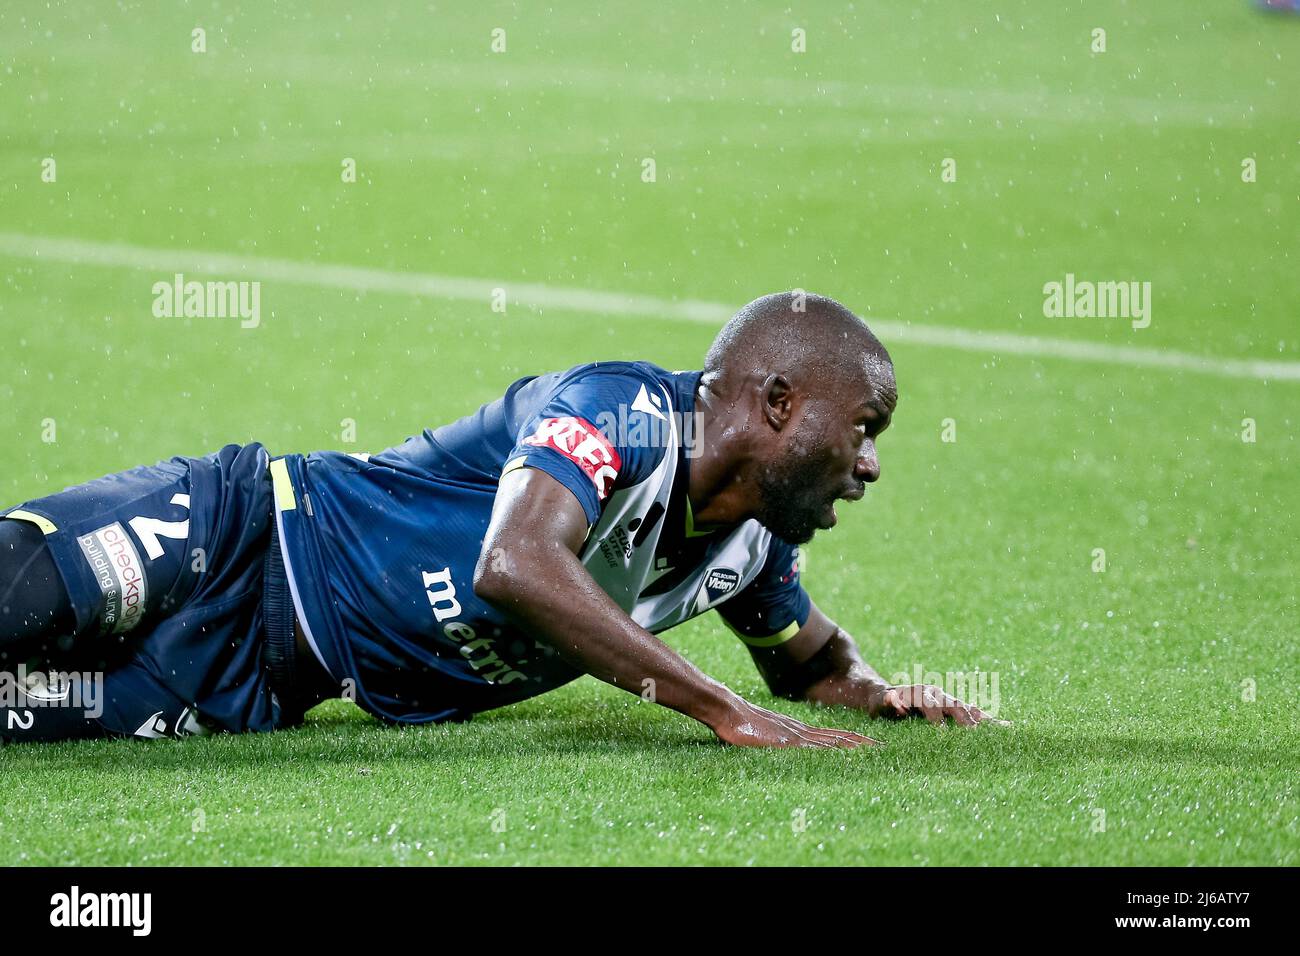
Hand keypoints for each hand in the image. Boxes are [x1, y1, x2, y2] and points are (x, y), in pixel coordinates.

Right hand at [712, 696, 882, 748]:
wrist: (727, 710)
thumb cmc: (738, 723)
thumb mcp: (761, 735)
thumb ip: (772, 742)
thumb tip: (777, 749)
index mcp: (797, 731)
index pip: (832, 736)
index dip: (852, 740)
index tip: (871, 745)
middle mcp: (801, 732)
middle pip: (839, 737)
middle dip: (863, 743)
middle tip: (886, 749)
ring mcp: (795, 736)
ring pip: (832, 741)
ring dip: (855, 747)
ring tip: (875, 751)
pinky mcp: (787, 742)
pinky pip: (816, 748)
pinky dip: (833, 752)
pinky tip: (846, 756)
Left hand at [867, 683, 1010, 727]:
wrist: (882, 691)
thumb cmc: (878, 701)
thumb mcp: (878, 701)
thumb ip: (886, 701)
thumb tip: (893, 698)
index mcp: (919, 693)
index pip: (931, 704)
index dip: (937, 718)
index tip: (942, 734)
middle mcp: (936, 694)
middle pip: (954, 706)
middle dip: (965, 721)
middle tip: (977, 738)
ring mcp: (945, 699)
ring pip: (967, 709)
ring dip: (983, 720)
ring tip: (1005, 731)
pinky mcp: (951, 706)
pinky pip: (972, 712)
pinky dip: (987, 720)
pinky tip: (1007, 727)